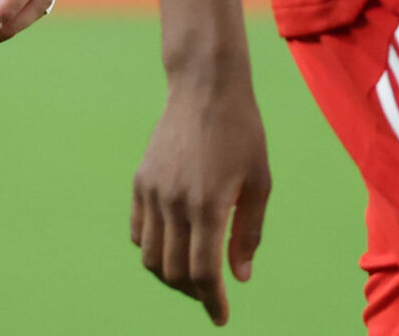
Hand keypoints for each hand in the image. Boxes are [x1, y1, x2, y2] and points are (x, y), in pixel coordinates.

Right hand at [132, 75, 271, 325]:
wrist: (205, 86)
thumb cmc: (242, 131)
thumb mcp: (260, 182)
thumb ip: (248, 233)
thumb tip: (240, 277)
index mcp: (208, 205)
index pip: (203, 272)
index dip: (212, 302)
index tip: (220, 318)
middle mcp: (174, 202)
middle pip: (174, 271)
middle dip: (194, 293)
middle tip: (211, 295)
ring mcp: (152, 191)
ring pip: (150, 257)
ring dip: (170, 275)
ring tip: (191, 274)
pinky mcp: (140, 180)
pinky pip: (138, 231)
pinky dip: (152, 249)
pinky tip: (172, 246)